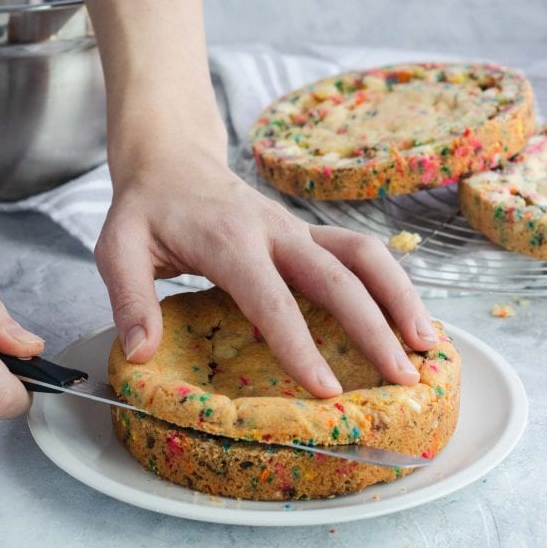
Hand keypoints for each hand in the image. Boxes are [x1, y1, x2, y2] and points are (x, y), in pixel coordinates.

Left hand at [95, 146, 437, 397]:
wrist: (173, 158)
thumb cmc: (147, 207)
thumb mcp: (118, 246)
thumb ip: (130, 297)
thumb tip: (141, 353)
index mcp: (230, 240)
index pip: (272, 298)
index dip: (300, 345)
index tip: (327, 389)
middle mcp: (275, 231)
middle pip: (338, 276)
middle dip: (375, 328)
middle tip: (403, 378)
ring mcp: (297, 228)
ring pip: (364, 255)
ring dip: (400, 296)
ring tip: (428, 345)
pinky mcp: (308, 232)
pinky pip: (360, 253)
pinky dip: (392, 283)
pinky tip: (409, 317)